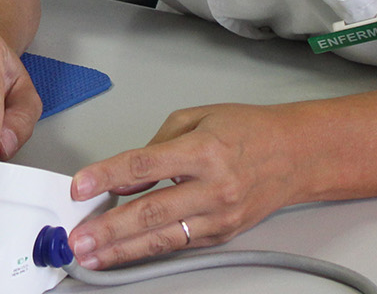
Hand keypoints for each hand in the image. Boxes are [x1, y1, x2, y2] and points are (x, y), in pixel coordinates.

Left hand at [67, 104, 296, 268]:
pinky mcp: (223, 235)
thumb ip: (156, 147)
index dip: (108, 175)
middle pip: (152, 211)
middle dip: (110, 228)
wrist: (296, 155)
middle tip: (80, 238)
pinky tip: (125, 253)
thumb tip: (125, 176)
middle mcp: (214, 187)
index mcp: (204, 150)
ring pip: (164, 238)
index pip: (145, 164)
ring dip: (123, 249)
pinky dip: (149, 250)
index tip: (81, 186)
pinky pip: (180, 243)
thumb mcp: (196, 119)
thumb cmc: (248, 131)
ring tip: (93, 255)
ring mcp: (220, 216)